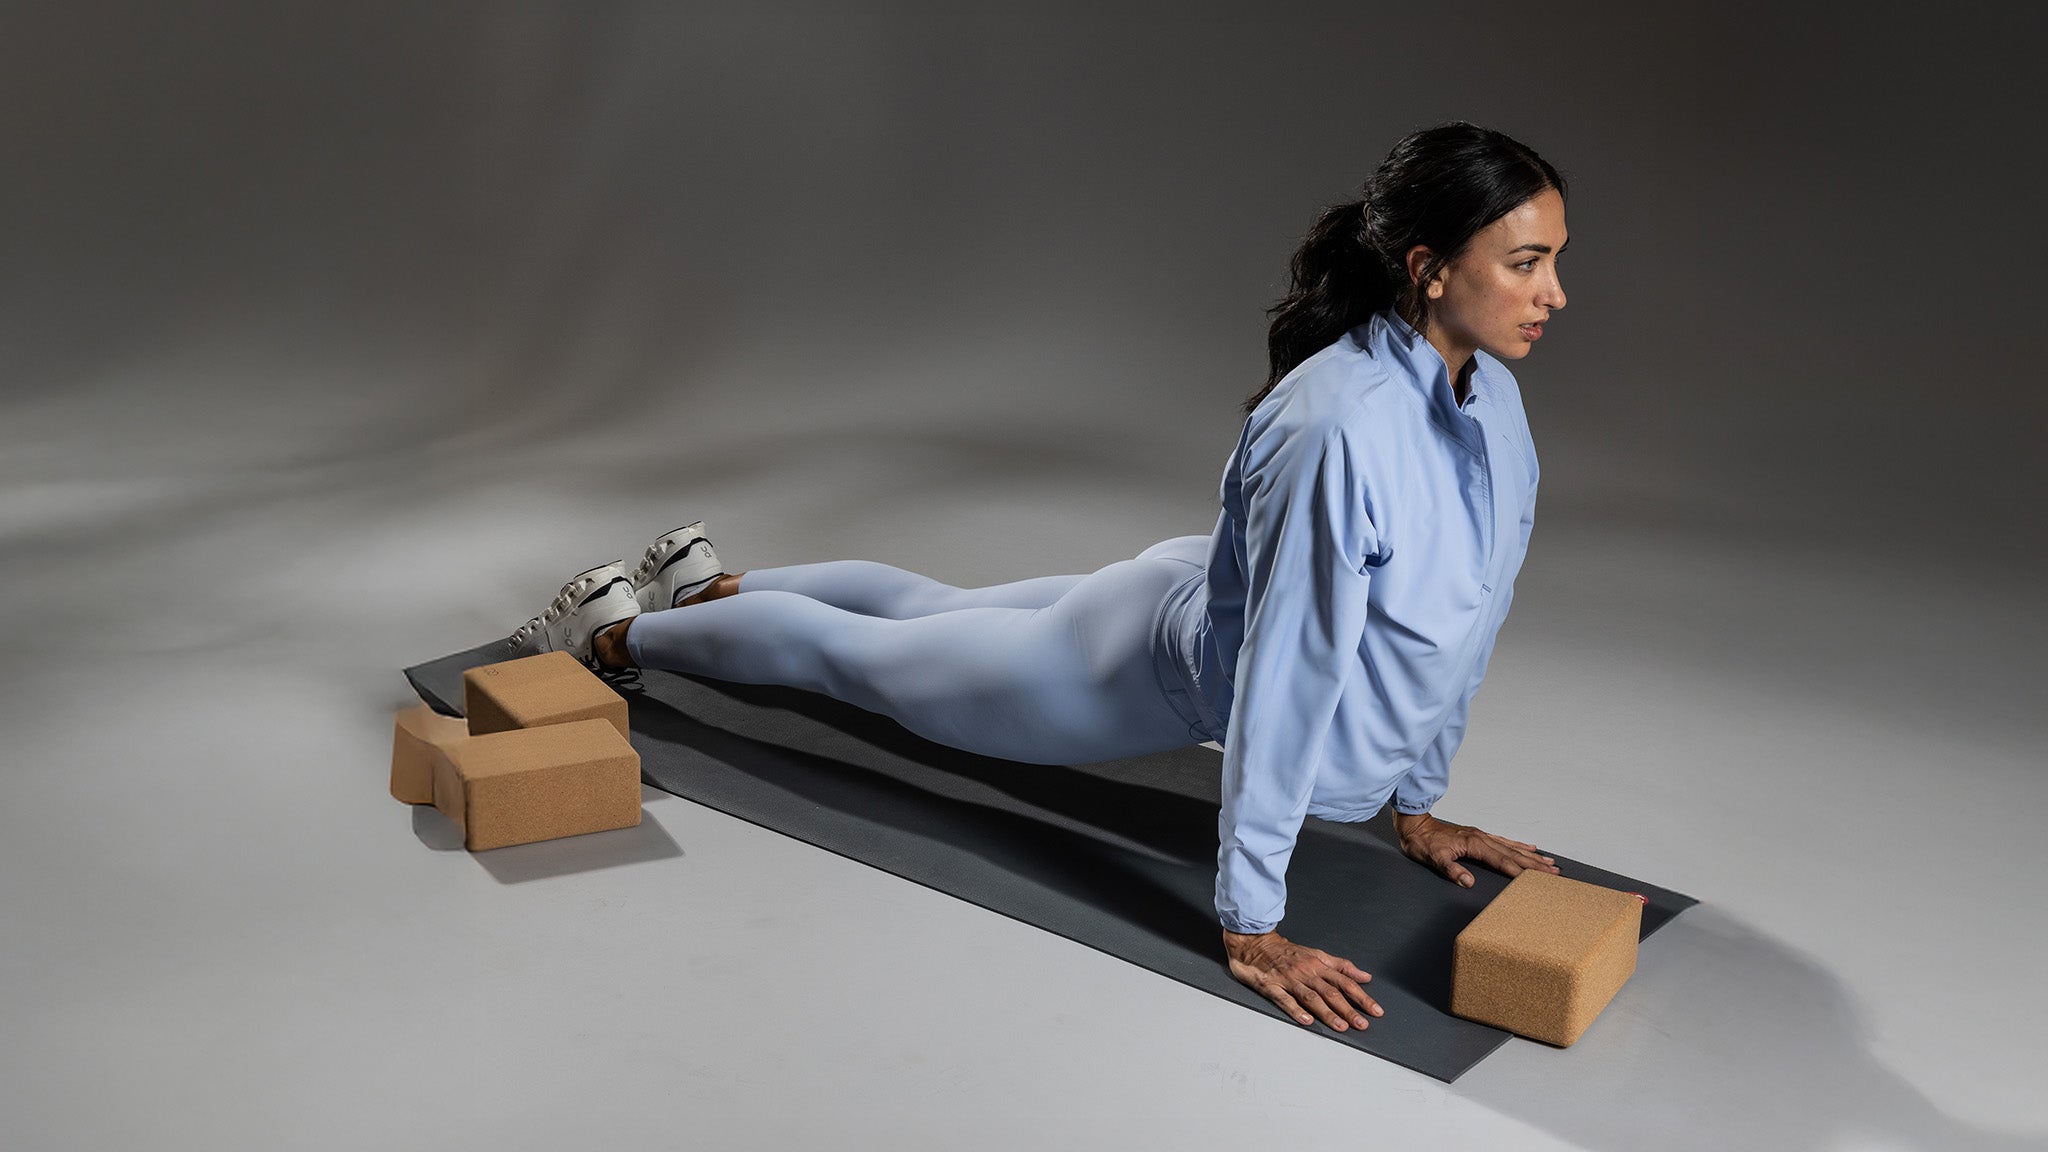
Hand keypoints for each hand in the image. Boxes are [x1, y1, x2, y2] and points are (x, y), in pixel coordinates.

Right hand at [1222, 929, 1383, 1030]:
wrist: (1255, 944)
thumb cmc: (1287, 952)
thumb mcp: (1317, 954)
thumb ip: (1341, 966)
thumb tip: (1364, 976)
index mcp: (1318, 964)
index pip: (1345, 981)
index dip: (1361, 996)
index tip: (1375, 1010)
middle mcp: (1306, 972)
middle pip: (1330, 992)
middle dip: (1348, 1009)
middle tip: (1362, 1024)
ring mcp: (1288, 980)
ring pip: (1311, 997)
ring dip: (1327, 1013)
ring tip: (1341, 1026)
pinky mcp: (1271, 987)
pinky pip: (1284, 999)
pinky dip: (1296, 1010)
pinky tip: (1306, 1020)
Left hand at [1394, 811, 1557, 887]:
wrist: (1414, 825)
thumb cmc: (1422, 843)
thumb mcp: (1433, 859)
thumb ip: (1451, 870)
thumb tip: (1468, 882)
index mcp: (1474, 844)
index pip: (1502, 861)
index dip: (1520, 872)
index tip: (1538, 879)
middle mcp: (1482, 838)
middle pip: (1514, 854)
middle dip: (1535, 865)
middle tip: (1555, 872)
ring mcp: (1481, 835)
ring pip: (1512, 847)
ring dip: (1531, 856)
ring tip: (1549, 862)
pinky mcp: (1478, 835)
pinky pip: (1504, 840)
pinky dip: (1518, 845)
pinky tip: (1528, 848)